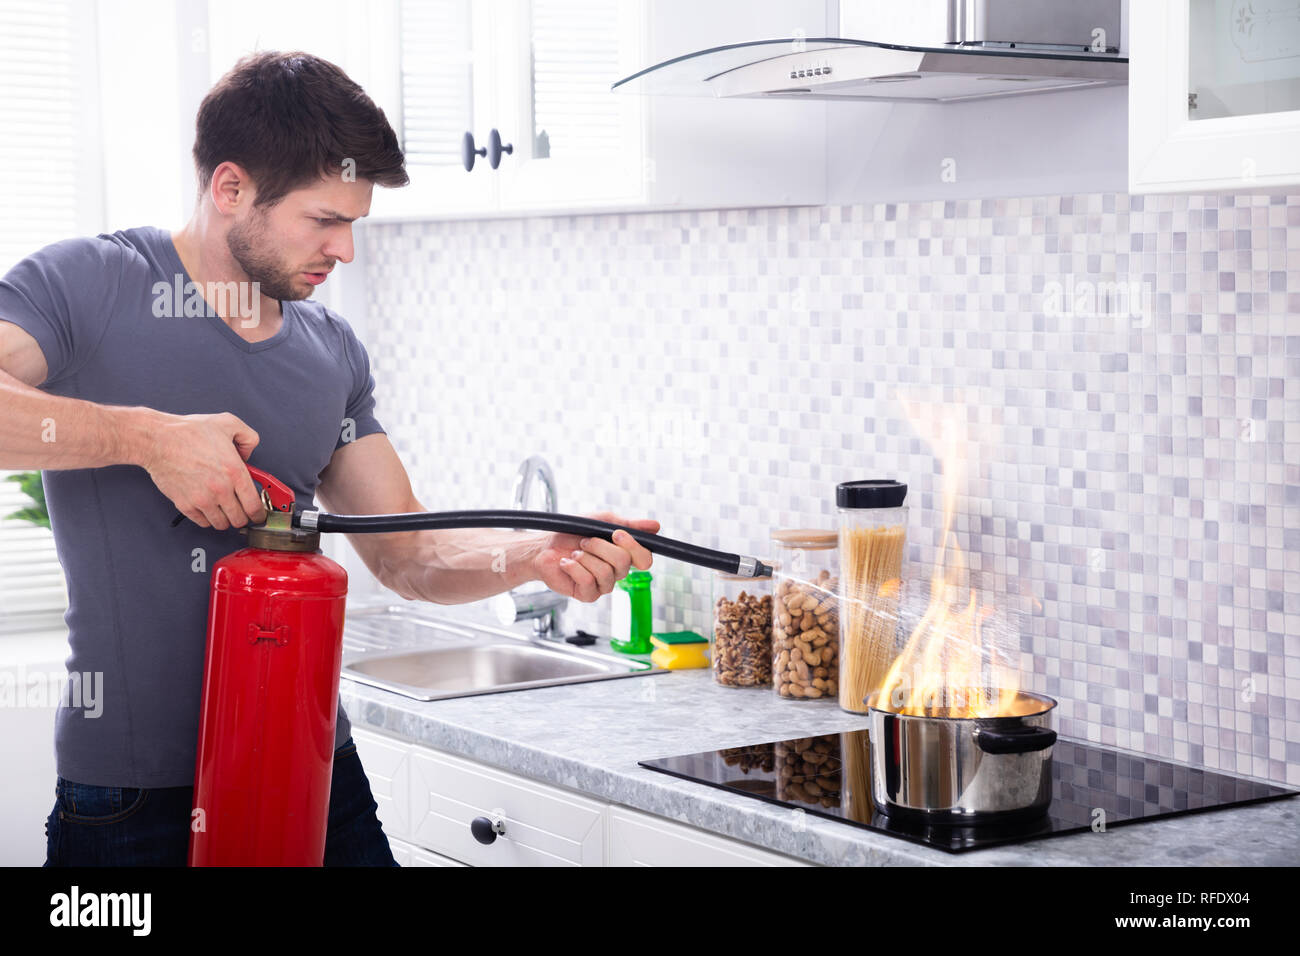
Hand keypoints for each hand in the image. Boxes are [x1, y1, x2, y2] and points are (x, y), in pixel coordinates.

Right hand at [141, 411, 266, 529]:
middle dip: (243, 516)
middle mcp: (220, 489)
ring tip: (223, 507)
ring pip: (222, 524)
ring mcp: (202, 500)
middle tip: (241, 508)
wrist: (157, 439)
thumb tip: (249, 456)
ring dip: (225, 518)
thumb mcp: (228, 423)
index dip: (259, 513)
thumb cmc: (188, 432)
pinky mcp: (185, 505)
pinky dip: (207, 518)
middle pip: (240, 519)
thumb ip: (248, 438)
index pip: (254, 506)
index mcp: (234, 471)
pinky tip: (208, 506)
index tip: (258, 513)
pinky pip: (203, 523)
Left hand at [531, 512, 660, 602]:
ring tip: (574, 553)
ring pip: (606, 572)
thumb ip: (629, 525)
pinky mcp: (588, 594)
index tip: (616, 533)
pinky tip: (566, 564)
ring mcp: (603, 585)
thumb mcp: (601, 521)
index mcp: (624, 554)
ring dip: (585, 557)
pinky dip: (574, 568)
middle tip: (584, 541)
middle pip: (624, 563)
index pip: (645, 559)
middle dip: (600, 547)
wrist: (543, 547)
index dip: (634, 547)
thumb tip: (655, 526)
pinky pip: (588, 581)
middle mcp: (617, 572)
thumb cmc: (572, 533)